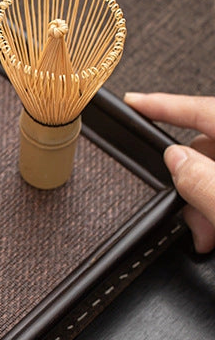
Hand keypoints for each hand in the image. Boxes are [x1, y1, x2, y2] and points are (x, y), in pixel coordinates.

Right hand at [124, 92, 214, 252]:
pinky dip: (213, 209)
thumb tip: (174, 160)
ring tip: (204, 236)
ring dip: (201, 203)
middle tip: (185, 216)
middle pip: (207, 148)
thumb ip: (201, 182)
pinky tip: (214, 235)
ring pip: (214, 174)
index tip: (133, 103)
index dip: (163, 105)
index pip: (203, 110)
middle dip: (186, 181)